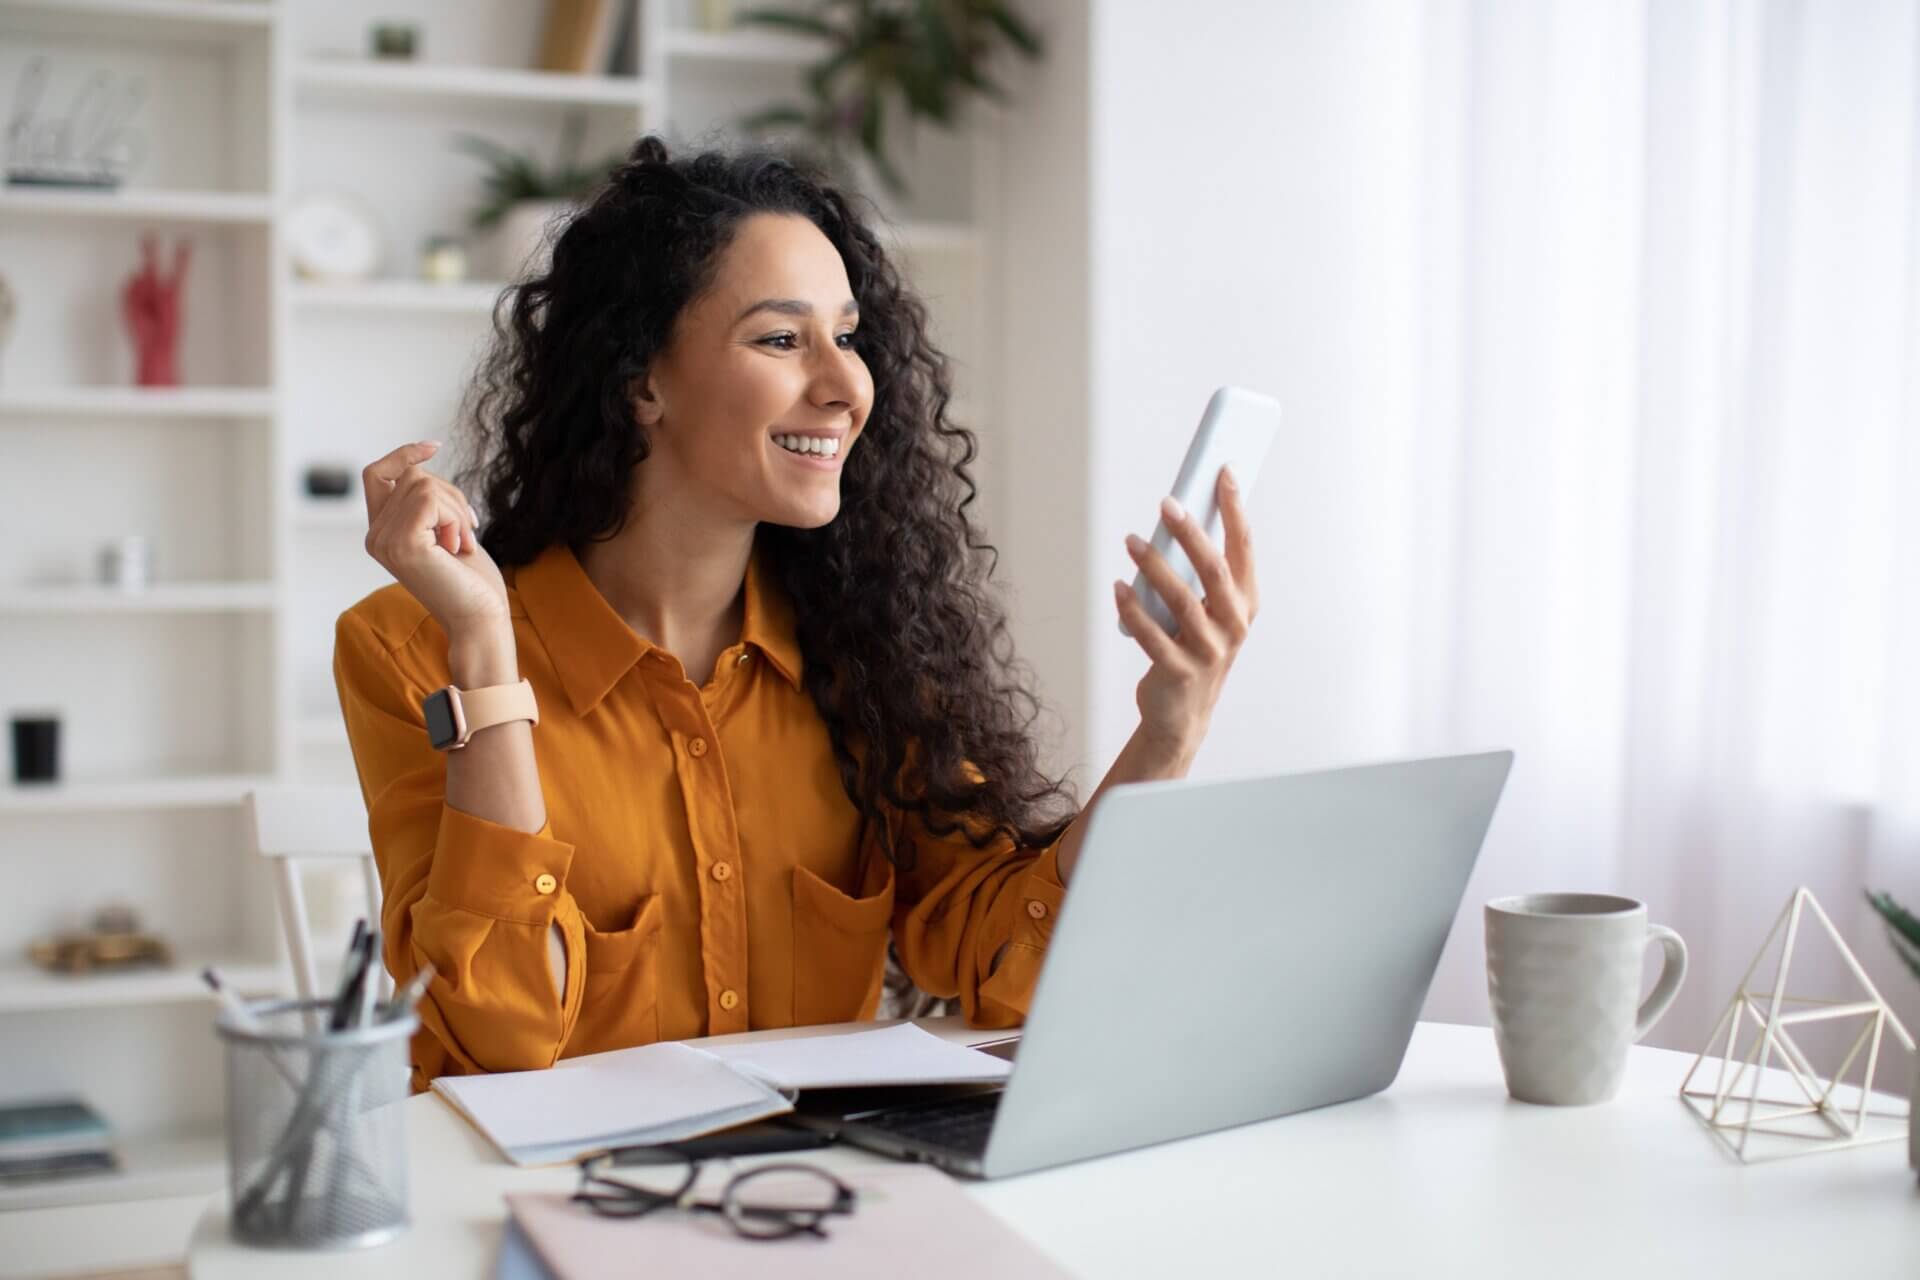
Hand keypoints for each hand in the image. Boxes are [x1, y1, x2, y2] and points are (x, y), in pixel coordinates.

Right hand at [362, 441, 507, 638]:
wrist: (480, 618)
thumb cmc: (471, 580)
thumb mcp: (446, 530)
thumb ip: (427, 503)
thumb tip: (419, 466)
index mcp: (381, 533)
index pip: (376, 474)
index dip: (403, 454)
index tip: (434, 447)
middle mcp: (374, 536)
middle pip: (411, 476)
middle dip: (451, 496)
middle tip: (465, 534)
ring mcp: (383, 540)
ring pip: (424, 485)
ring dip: (457, 510)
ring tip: (461, 545)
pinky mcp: (402, 543)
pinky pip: (430, 499)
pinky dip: (455, 517)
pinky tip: (458, 547)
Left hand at [1113, 467, 1258, 768]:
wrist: (1183, 713)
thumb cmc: (1194, 649)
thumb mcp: (1209, 612)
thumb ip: (1201, 574)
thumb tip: (1177, 519)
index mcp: (1246, 603)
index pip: (1244, 547)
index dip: (1235, 509)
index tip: (1223, 473)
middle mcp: (1233, 625)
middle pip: (1214, 570)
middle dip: (1191, 533)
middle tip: (1167, 504)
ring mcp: (1208, 650)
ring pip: (1181, 599)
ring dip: (1154, 565)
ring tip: (1131, 541)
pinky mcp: (1178, 670)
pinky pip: (1152, 634)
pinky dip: (1132, 608)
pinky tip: (1118, 587)